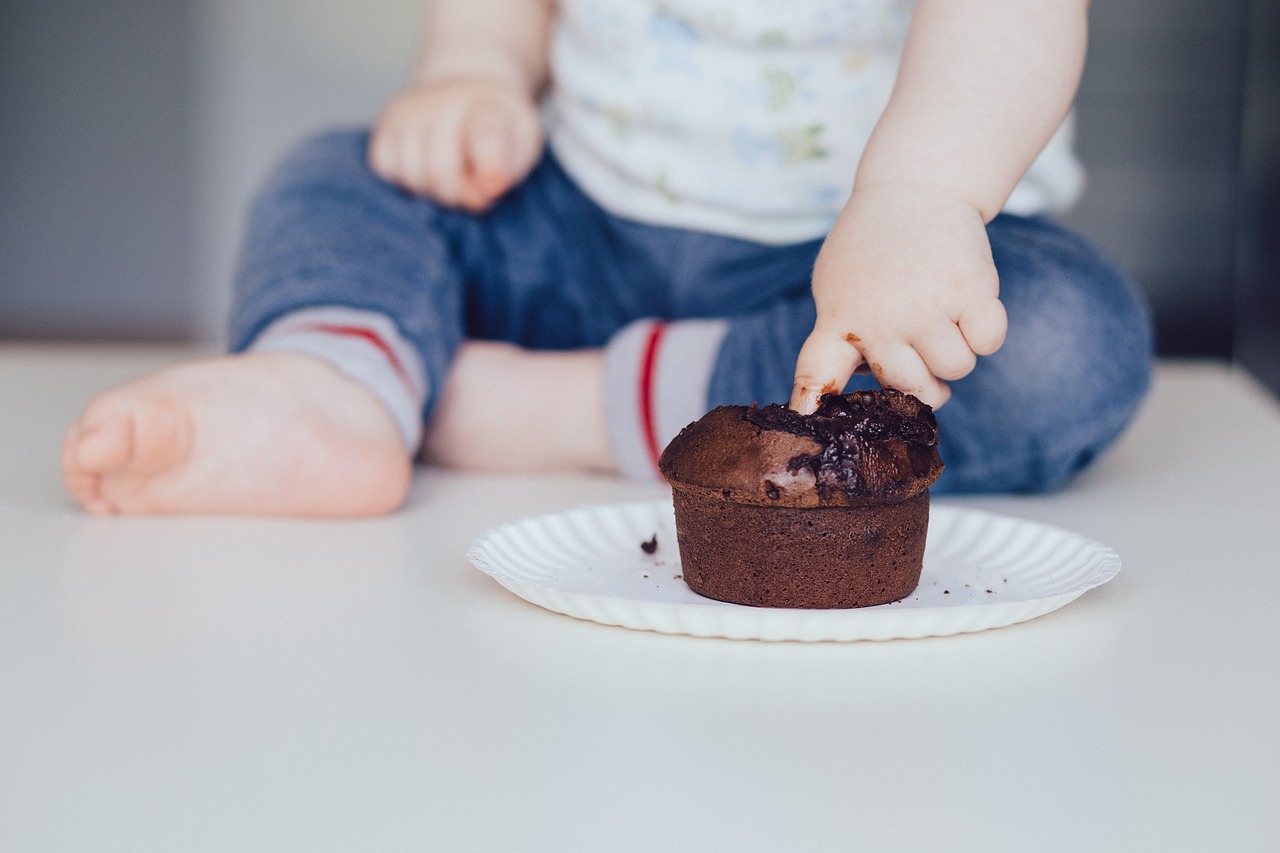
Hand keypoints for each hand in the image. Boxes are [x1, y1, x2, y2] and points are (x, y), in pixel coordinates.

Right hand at [368, 79, 542, 211]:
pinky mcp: (383, 128)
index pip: (484, 135)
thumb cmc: (500, 128)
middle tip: (472, 188)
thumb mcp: (521, 144)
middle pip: (439, 170)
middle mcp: (441, 103)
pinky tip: (425, 170)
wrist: (467, 89)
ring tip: (450, 175)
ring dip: (432, 191)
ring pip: (411, 176)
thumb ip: (506, 171)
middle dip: (457, 195)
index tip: (494, 187)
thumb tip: (480, 197)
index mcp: (486, 107)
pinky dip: (406, 181)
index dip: (489, 165)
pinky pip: (386, 170)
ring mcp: (407, 113)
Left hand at [790, 184, 1007, 412]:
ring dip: (957, 350)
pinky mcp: (971, 290)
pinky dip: (986, 330)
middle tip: (921, 342)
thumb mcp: (834, 286)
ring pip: (957, 369)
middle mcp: (880, 319)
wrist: (914, 190)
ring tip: (941, 313)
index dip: (811, 404)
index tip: (806, 422)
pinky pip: (989, 342)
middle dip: (925, 376)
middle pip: (914, 388)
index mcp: (839, 320)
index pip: (817, 371)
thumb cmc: (872, 248)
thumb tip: (850, 391)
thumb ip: (839, 338)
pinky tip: (968, 303)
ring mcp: (927, 306)